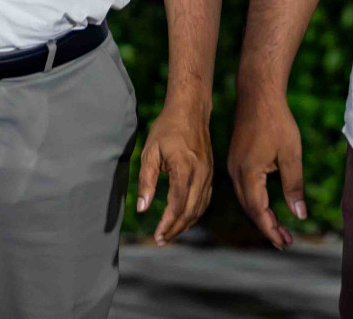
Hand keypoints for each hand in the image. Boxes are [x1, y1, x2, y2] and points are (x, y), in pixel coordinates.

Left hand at [135, 100, 213, 245]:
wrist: (190, 111)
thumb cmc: (166, 129)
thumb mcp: (150, 152)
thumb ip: (147, 181)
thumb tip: (142, 209)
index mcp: (184, 167)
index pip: (178, 204)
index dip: (167, 223)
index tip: (156, 235)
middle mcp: (200, 174)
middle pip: (190, 211)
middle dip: (175, 229)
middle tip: (160, 241)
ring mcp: (208, 174)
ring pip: (199, 208)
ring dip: (185, 225)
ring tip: (169, 235)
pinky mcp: (210, 174)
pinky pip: (204, 200)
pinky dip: (194, 214)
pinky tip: (183, 220)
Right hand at [227, 94, 304, 248]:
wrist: (258, 94)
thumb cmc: (277, 121)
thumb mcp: (291, 155)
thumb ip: (294, 186)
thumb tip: (299, 215)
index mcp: (248, 173)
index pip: (258, 211)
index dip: (271, 230)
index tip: (284, 243)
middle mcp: (236, 172)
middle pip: (249, 208)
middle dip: (267, 226)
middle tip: (286, 241)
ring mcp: (233, 165)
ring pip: (245, 199)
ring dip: (261, 215)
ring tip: (280, 228)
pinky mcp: (236, 159)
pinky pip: (244, 188)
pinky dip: (255, 201)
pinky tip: (267, 205)